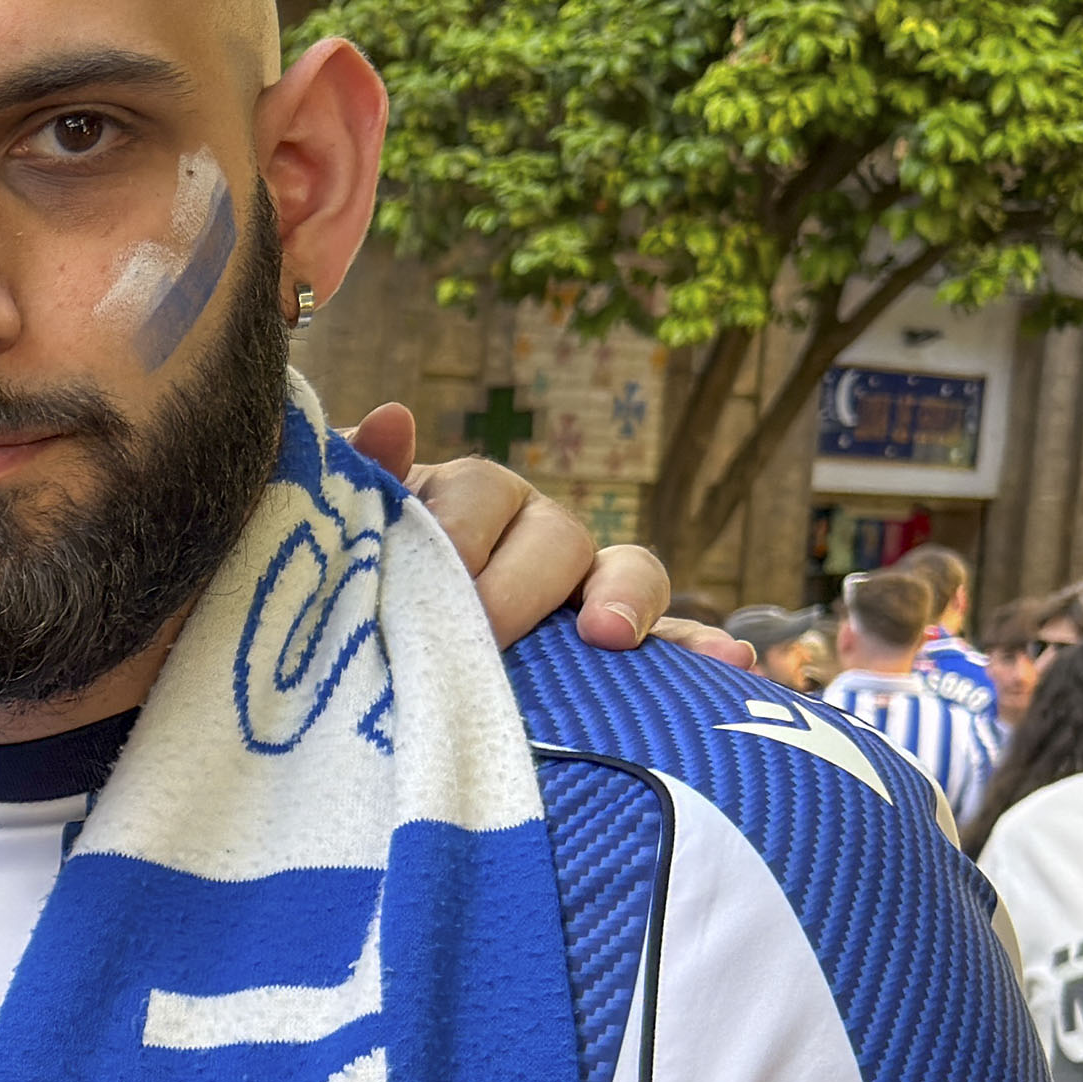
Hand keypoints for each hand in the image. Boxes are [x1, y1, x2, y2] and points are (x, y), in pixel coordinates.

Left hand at [357, 408, 680, 651]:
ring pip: (626, 577)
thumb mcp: (349, 534)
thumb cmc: (360, 582)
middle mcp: (535, 535)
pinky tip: (733, 663)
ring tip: (612, 635)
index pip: (481, 497)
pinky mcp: (611, 650)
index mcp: (471, 501)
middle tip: (485, 633)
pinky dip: (699, 650)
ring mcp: (582, 592)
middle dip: (523, 587)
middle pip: (555, 539)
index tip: (435, 579)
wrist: (370, 653)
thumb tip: (392, 417)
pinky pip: (668, 645)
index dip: (461, 538)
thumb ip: (363, 486)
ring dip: (629, 601)